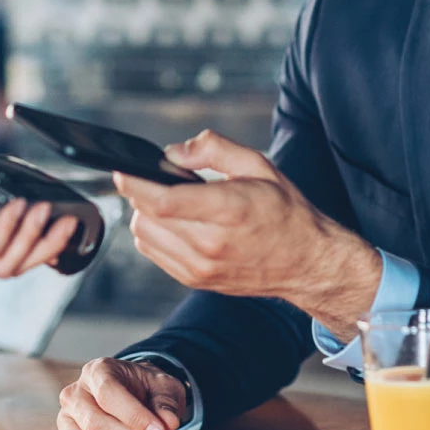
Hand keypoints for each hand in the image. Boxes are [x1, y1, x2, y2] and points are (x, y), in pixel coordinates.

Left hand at [0, 141, 80, 276]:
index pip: (3, 250)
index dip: (35, 245)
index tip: (59, 225)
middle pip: (14, 264)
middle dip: (47, 246)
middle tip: (70, 225)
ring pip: (6, 264)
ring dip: (34, 239)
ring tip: (48, 213)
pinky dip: (8, 230)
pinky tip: (19, 208)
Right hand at [57, 357, 187, 429]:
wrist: (133, 393)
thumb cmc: (145, 389)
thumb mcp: (163, 387)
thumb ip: (166, 402)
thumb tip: (168, 421)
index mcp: (97, 371)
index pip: (108, 394)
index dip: (134, 416)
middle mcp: (75, 393)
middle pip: (94, 424)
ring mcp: (67, 418)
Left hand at [114, 130, 380, 340]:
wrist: (307, 263)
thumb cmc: (285, 212)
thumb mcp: (258, 165)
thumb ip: (214, 148)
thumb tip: (173, 152)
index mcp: (229, 211)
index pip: (164, 201)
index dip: (135, 183)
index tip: (122, 169)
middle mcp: (212, 245)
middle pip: (148, 216)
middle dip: (141, 192)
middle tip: (154, 178)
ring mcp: (202, 268)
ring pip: (144, 235)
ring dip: (146, 213)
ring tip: (167, 200)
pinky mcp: (196, 281)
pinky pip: (153, 252)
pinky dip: (154, 233)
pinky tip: (174, 221)